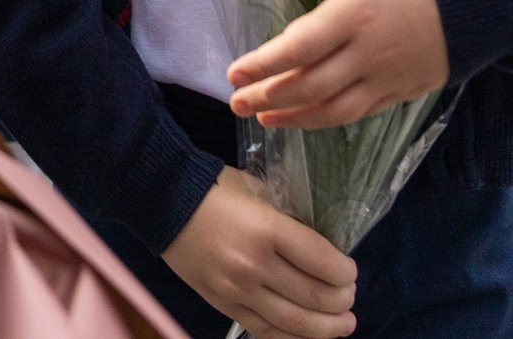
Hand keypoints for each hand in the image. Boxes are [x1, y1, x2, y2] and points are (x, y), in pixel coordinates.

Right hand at [161, 167, 357, 337]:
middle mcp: (254, 266)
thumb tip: (318, 238)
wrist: (162, 203)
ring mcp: (238, 291)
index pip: (323, 263)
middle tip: (349, 297)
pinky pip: (266, 331)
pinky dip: (293, 337)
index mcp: (267, 230)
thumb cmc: (214, 189)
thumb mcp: (257, 189)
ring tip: (343, 324)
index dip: (345, 272)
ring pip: (295, 323)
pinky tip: (309, 335)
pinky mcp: (225, 305)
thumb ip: (288, 215)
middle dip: (342, 301)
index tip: (350, 271)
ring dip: (327, 328)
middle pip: (315, 297)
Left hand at [228, 0, 447, 129]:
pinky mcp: (400, 94)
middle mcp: (367, 53)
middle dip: (269, 96)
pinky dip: (327, 120)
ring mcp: (385, 79)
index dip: (263, 63)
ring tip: (264, 118)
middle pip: (310, 83)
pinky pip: (358, 114)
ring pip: (332, 108)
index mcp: (355, 15)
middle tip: (237, 102)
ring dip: (294, 117)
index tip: (233, 73)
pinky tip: (307, 119)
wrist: (485, 8)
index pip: (299, 45)